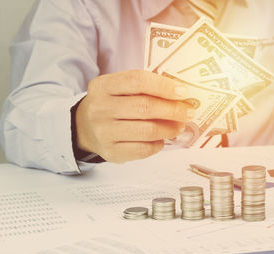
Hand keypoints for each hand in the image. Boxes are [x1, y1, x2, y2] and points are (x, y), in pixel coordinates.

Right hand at [75, 70, 194, 162]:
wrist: (85, 128)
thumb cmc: (110, 105)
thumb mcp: (118, 89)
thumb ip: (143, 88)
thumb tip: (180, 95)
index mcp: (103, 86)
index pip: (137, 81)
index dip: (163, 86)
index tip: (183, 91)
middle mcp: (100, 108)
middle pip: (145, 107)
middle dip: (173, 109)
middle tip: (189, 111)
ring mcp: (104, 132)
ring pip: (147, 130)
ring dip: (169, 128)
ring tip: (179, 126)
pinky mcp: (111, 152)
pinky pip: (143, 149)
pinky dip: (158, 144)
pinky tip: (162, 138)